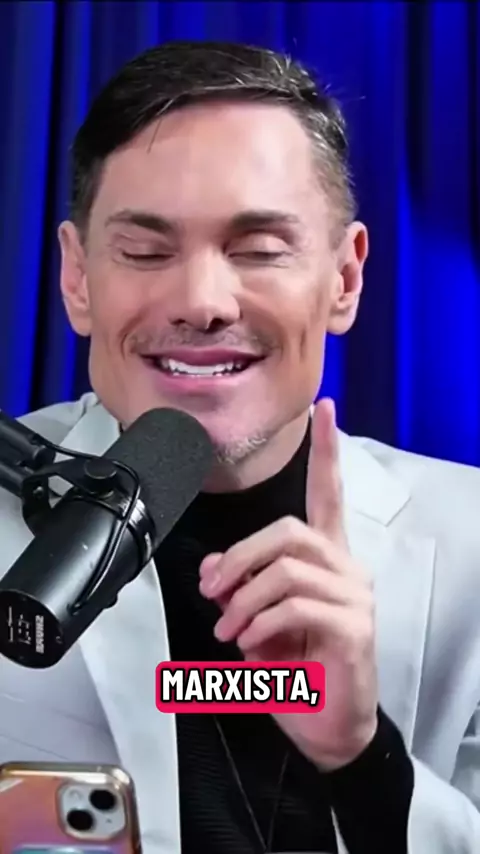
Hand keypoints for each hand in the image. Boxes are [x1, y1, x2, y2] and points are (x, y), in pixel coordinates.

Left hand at [199, 399, 377, 769]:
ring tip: (228, 628)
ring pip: (287, 567)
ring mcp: (355, 596)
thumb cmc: (296, 666)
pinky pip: (295, 605)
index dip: (326, 451)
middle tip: (213, 588)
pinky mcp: (354, 628)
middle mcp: (347, 568)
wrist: (327, 724)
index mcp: (327, 557)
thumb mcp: (259, 618)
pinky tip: (249, 645)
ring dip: (244, 597)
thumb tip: (215, 569)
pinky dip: (259, 623)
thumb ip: (244, 584)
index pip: (329, 492)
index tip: (324, 409)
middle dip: (239, 556)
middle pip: (288, 530)